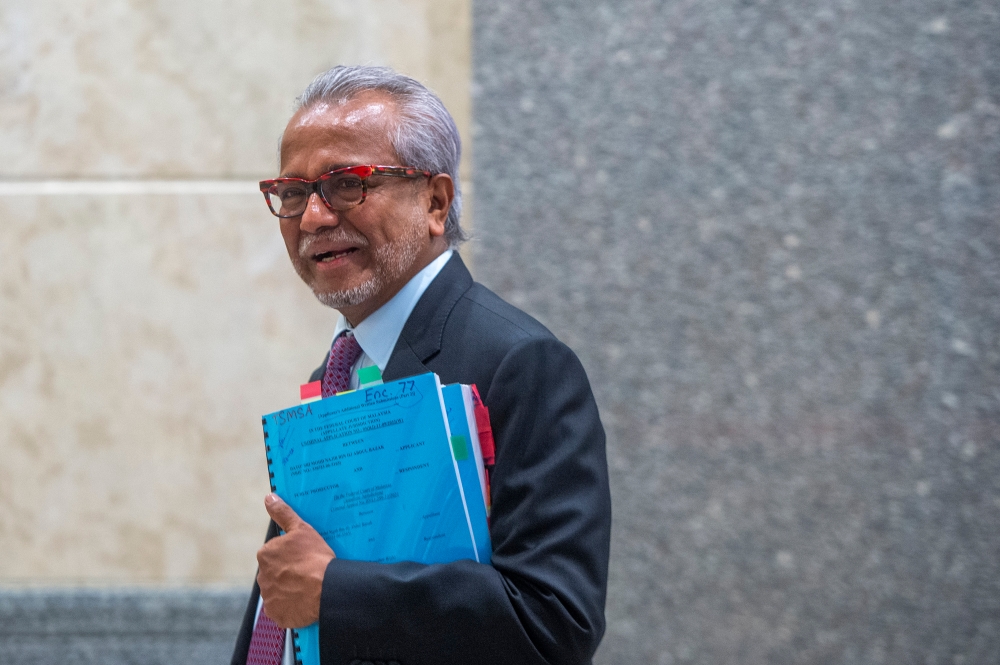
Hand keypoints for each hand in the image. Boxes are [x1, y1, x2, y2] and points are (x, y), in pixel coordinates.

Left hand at [256, 493, 334, 627]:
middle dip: (287, 572)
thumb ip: (283, 513)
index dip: (290, 555)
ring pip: (278, 590)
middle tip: (306, 572)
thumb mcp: (302, 529)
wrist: (326, 588)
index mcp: (266, 554)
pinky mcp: (276, 614)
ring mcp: (269, 597)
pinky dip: (290, 606)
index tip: (303, 557)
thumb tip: (269, 498)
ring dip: (288, 589)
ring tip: (307, 587)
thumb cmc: (315, 558)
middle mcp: (262, 576)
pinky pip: (281, 609)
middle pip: (275, 572)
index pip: (275, 553)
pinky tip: (303, 600)